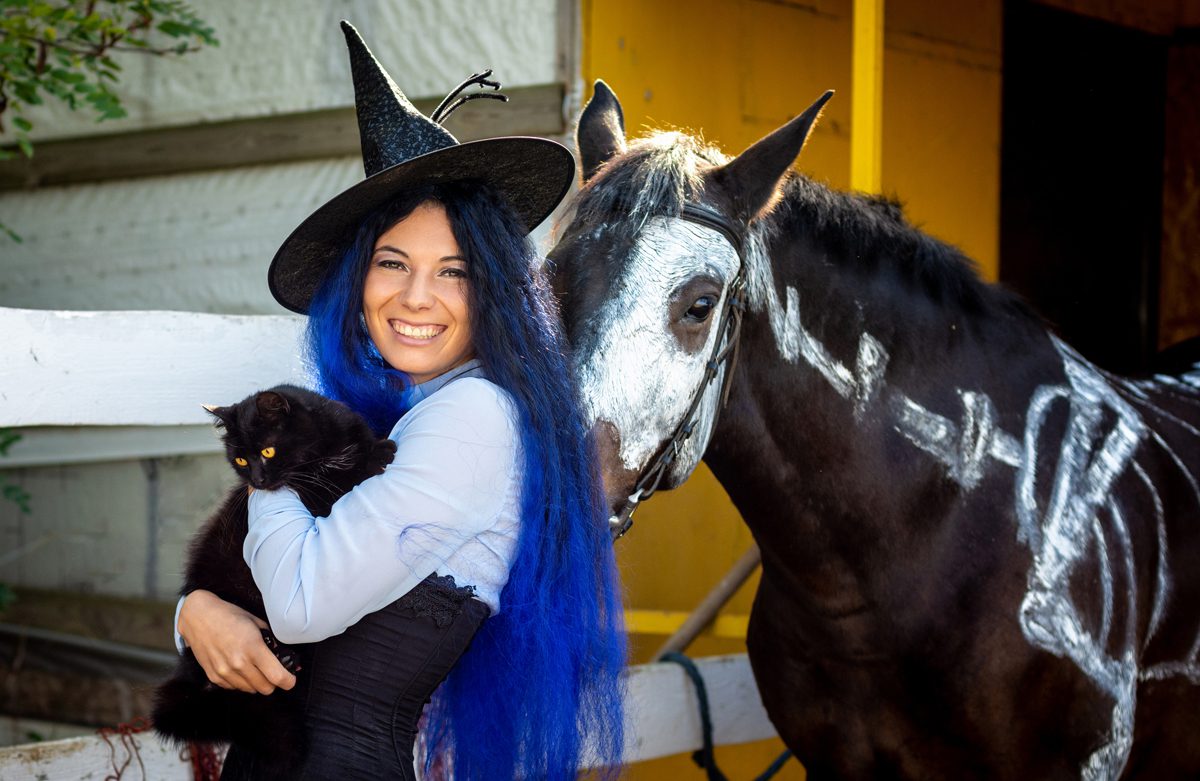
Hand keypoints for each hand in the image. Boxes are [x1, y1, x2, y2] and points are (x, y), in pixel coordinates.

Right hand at [177, 589, 295, 694]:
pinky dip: (241, 682)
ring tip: (256, 668)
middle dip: (274, 682)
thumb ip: (271, 640)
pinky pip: (234, 688)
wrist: (199, 617)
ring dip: (257, 683)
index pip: (276, 676)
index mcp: (253, 647)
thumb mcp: (256, 622)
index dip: (288, 681)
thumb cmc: (229, 616)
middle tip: (273, 672)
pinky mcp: (214, 676)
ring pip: (250, 690)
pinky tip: (240, 668)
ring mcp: (224, 671)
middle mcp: (238, 663)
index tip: (291, 679)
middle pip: (265, 688)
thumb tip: (283, 654)